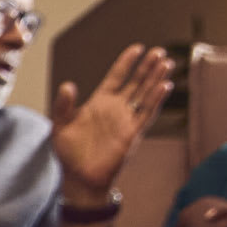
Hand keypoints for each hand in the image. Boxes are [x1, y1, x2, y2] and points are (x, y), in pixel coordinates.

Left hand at [47, 43, 172, 196]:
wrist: (79, 178)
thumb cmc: (68, 153)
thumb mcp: (60, 125)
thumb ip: (63, 105)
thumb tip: (68, 85)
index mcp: (99, 103)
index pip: (116, 77)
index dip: (126, 63)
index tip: (137, 48)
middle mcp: (116, 109)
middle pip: (136, 83)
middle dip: (147, 67)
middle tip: (159, 52)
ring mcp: (126, 120)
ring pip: (145, 95)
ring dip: (156, 79)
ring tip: (166, 63)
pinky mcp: (133, 133)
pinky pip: (147, 113)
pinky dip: (156, 99)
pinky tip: (164, 85)